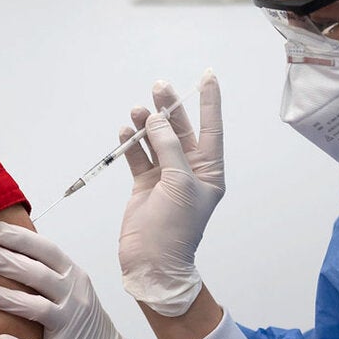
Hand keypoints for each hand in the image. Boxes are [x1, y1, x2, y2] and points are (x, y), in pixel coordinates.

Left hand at [0, 222, 152, 338]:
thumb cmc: (79, 317)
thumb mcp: (71, 286)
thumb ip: (46, 269)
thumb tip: (5, 246)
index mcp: (73, 277)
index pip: (48, 251)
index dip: (22, 239)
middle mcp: (74, 298)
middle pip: (39, 276)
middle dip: (9, 262)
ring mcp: (69, 326)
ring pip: (38, 310)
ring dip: (10, 299)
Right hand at [118, 70, 223, 316]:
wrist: (152, 263)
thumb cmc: (175, 229)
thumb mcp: (179, 184)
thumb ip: (169, 148)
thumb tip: (157, 121)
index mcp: (209, 172)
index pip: (211, 128)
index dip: (209, 102)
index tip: (208, 76)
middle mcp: (189, 171)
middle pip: (180, 130)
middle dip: (170, 108)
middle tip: (159, 86)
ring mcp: (165, 178)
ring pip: (156, 141)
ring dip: (147, 124)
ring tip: (138, 110)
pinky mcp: (145, 185)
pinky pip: (138, 156)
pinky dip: (132, 143)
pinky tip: (126, 131)